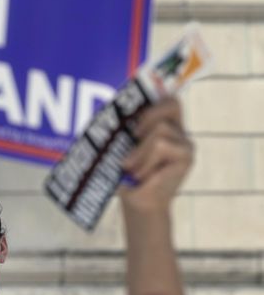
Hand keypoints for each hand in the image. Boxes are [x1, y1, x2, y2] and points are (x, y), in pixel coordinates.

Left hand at [119, 97, 193, 212]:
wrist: (137, 202)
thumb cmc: (127, 174)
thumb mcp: (122, 146)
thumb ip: (125, 128)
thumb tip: (108, 110)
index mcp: (163, 124)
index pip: (168, 98)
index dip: (158, 93)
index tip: (139, 95)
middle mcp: (178, 130)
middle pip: (171, 104)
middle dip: (148, 116)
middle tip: (133, 135)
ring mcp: (185, 142)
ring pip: (160, 130)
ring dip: (139, 150)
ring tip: (131, 167)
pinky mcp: (187, 156)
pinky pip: (162, 146)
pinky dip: (145, 160)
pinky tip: (141, 174)